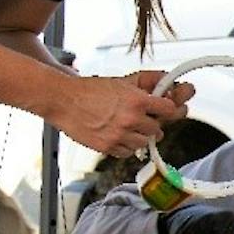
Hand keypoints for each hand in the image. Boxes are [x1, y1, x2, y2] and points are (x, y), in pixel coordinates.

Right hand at [52, 73, 189, 157]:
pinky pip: (127, 153)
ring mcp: (120, 135)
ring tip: (127, 127)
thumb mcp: (121, 82)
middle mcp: (131, 119)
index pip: (169, 110)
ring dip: (139, 137)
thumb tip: (164, 81)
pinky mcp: (108, 147)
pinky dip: (125, 146)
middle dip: (151, 125)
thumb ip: (145, 83)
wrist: (63, 100)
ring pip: (144, 143)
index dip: (168, 110)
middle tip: (141, 120)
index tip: (166, 111)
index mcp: (137, 101)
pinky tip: (117, 135)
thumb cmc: (89, 90)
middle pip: (157, 130)